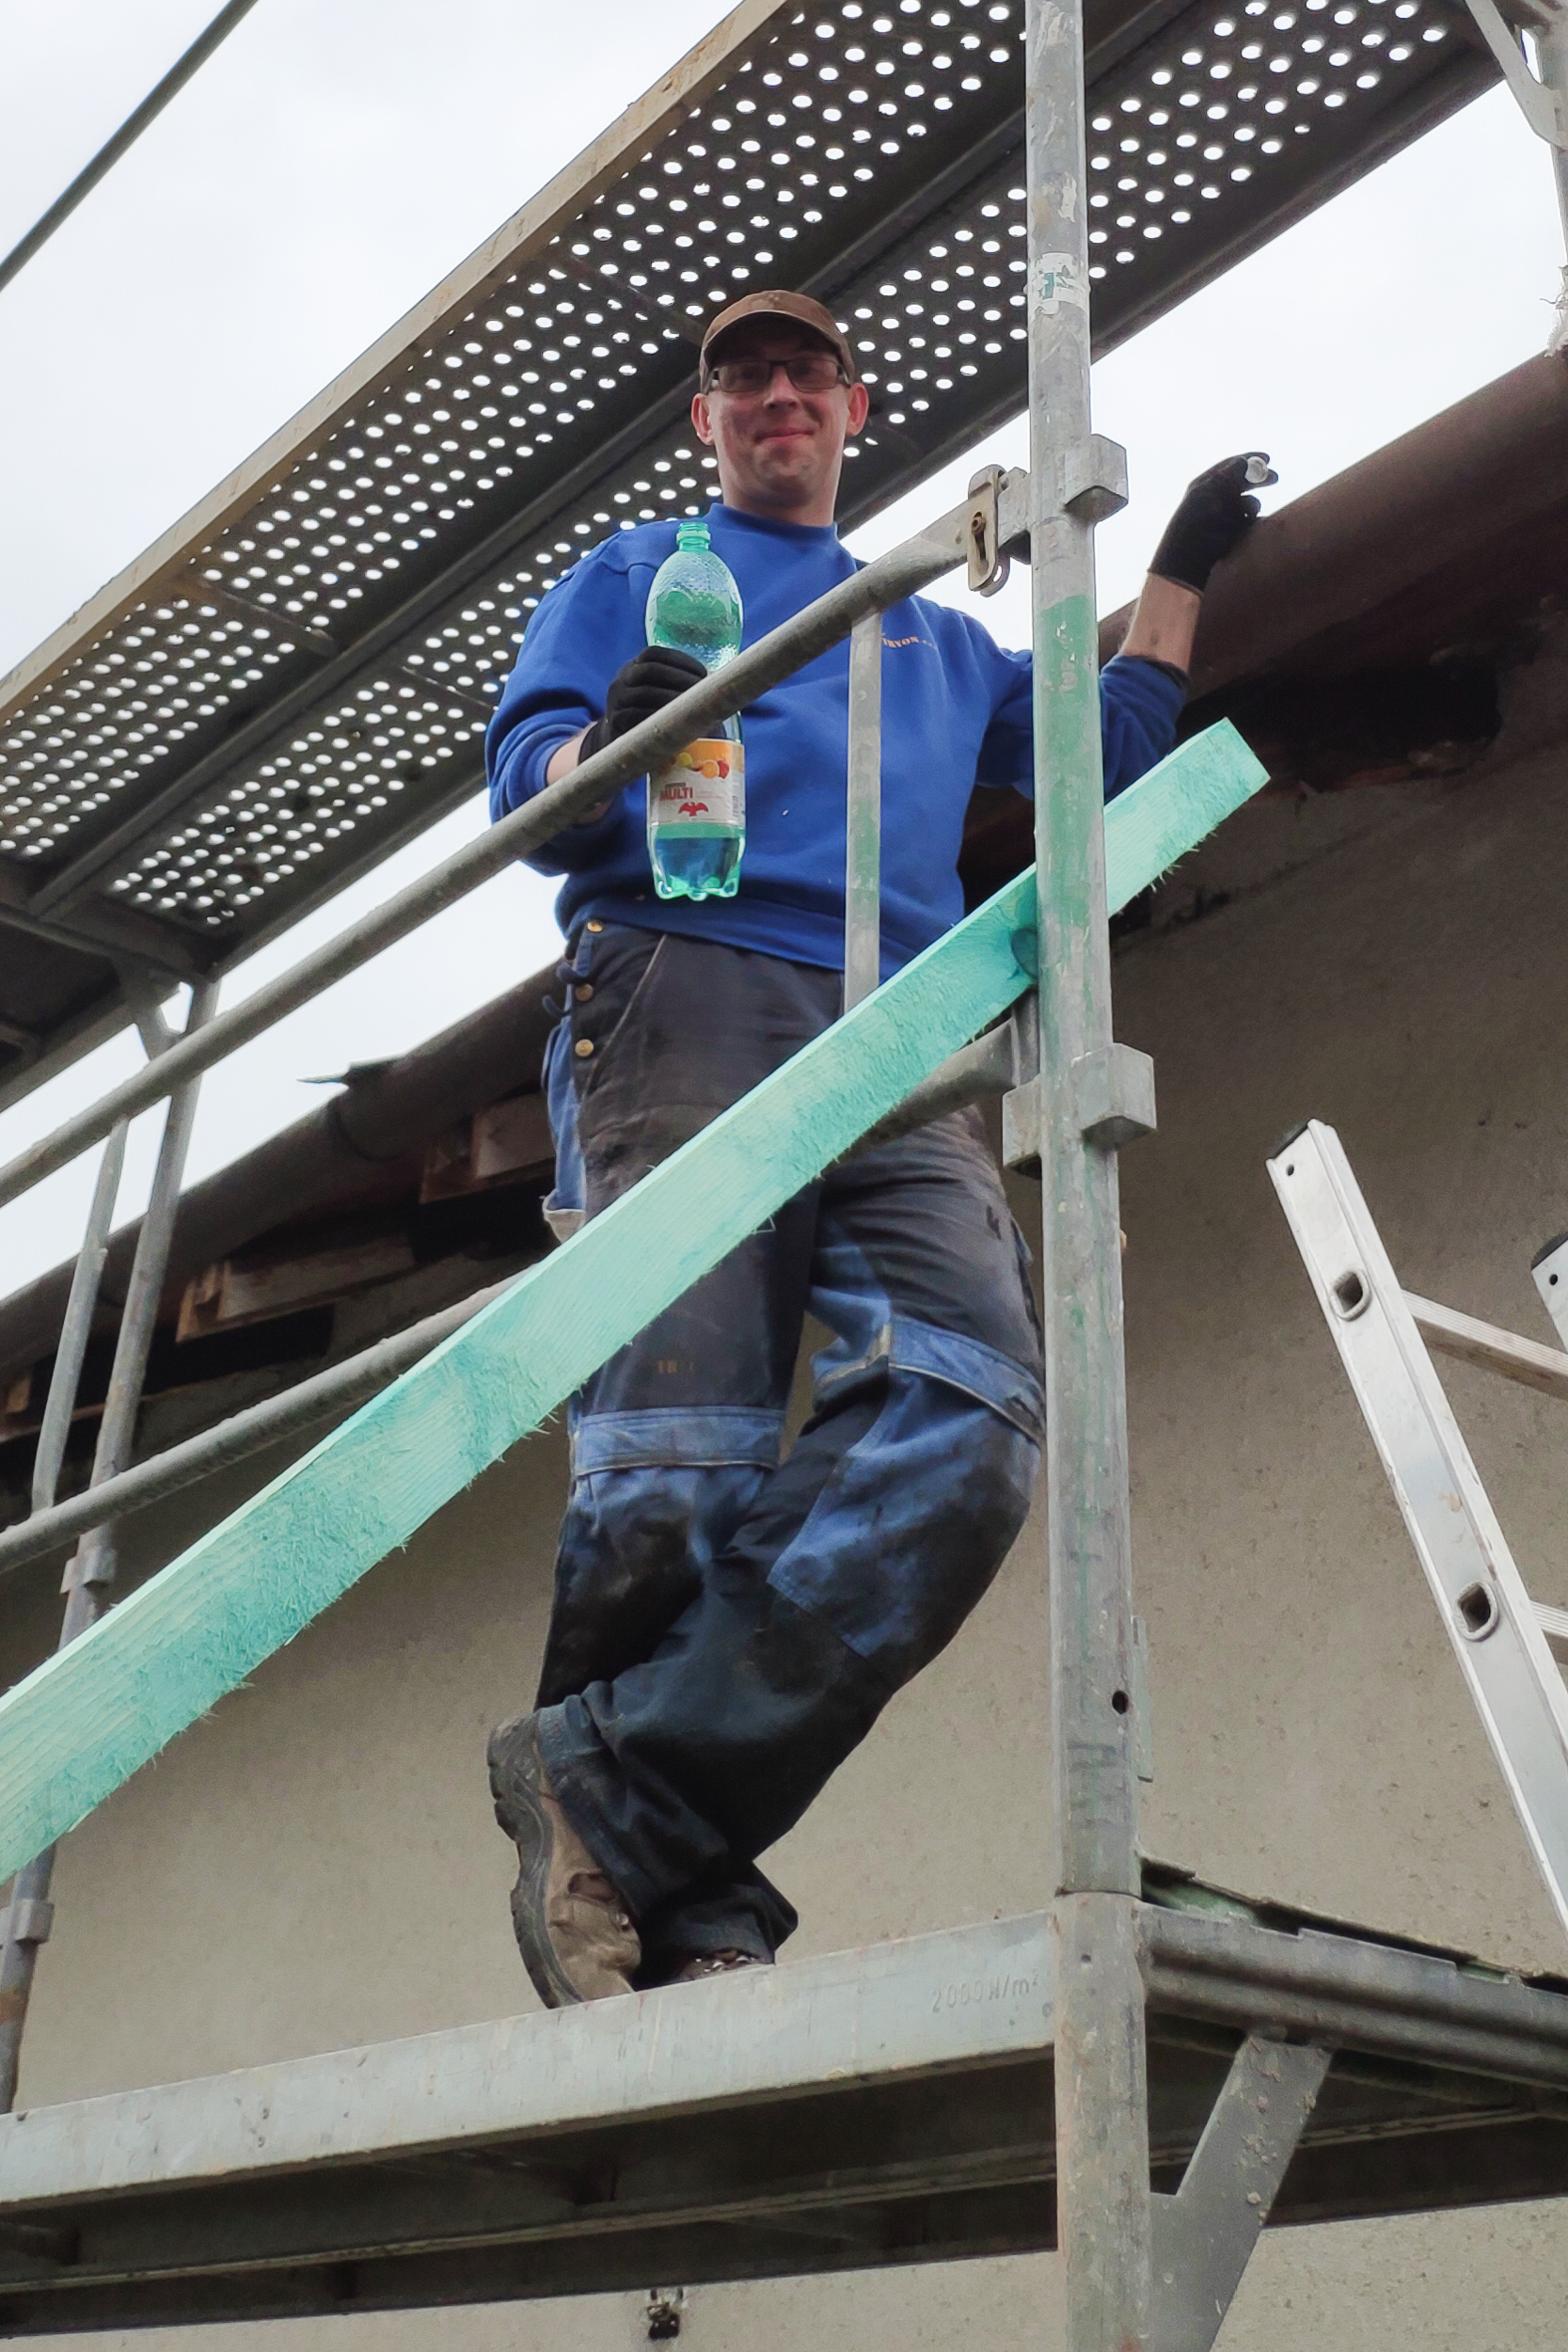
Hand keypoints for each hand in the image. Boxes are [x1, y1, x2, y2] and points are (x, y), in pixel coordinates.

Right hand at [579, 645, 707, 760]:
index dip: (679, 660)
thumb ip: (677, 687)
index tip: (703, 672)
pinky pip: (637, 716)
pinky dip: (659, 717)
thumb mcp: (658, 697)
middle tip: (702, 690)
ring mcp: (616, 701)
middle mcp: (621, 681)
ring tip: (694, 707)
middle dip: (679, 678)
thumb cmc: (650, 719)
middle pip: (649, 670)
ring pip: (644, 693)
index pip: (652, 654)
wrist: (618, 747)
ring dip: (673, 698)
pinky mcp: (615, 723)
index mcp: (633, 668)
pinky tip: (677, 721)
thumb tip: (722, 684)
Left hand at [1149, 453, 1277, 593]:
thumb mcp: (1208, 494)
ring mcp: (1224, 515)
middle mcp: (1216, 498)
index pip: (1230, 466)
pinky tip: (1252, 523)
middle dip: (1259, 479)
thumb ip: (1226, 477)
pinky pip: (1248, 521)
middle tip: (1275, 478)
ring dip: (1253, 504)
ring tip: (1250, 511)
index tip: (1268, 458)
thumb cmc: (1194, 524)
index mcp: (1205, 485)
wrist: (1189, 558)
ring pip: (1248, 502)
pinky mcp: (1232, 532)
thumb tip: (1243, 460)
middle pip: (1242, 482)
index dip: (1250, 460)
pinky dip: (1253, 520)